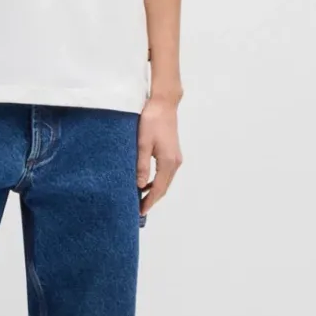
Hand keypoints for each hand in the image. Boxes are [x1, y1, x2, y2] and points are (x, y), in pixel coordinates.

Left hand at [136, 94, 183, 217]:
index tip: (140, 212)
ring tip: (141, 198)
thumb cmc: (151, 121)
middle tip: (139, 209)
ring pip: (165, 181)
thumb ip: (142, 165)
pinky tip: (146, 183)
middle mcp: (175, 162)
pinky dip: (157, 181)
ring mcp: (176, 158)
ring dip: (155, 190)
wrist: (163, 104)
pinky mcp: (173, 153)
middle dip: (153, 199)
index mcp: (168, 162)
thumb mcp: (142, 143)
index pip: (159, 188)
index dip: (150, 201)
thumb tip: (140, 185)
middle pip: (164, 187)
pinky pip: (166, 173)